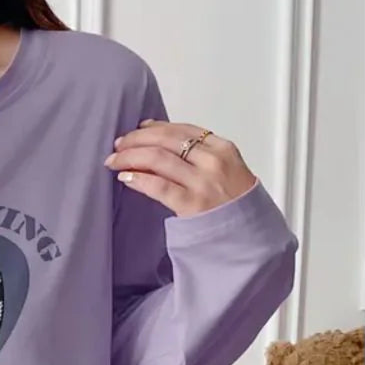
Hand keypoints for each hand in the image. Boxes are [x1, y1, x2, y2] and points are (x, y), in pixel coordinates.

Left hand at [104, 121, 257, 216]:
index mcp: (222, 148)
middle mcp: (212, 161)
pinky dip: (138, 178)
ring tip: (114, 161)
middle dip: (137, 139)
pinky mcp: (191, 205)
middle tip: (118, 145)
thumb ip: (201, 156)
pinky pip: (158, 186)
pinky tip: (125, 177)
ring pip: (158, 158)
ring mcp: (202, 183)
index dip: (155, 127)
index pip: (182, 129)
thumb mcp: (227, 170)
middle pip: (166, 140)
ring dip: (130, 156)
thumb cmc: (235, 205)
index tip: (138, 129)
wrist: (250, 237)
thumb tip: (162, 143)